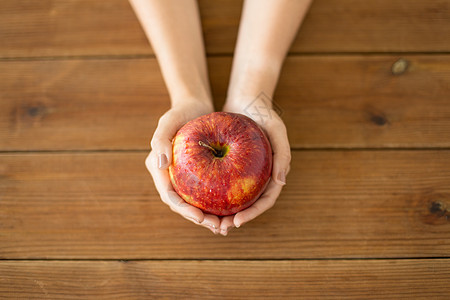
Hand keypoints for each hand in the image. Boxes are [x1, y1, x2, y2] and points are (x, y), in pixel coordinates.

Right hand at [145, 99, 221, 233]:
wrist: (194, 106)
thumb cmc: (180, 111)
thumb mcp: (168, 121)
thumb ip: (160, 141)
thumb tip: (160, 164)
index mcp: (159, 170)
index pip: (169, 196)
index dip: (184, 210)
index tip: (200, 217)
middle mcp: (170, 177)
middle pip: (183, 205)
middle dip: (199, 219)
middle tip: (218, 227)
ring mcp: (184, 178)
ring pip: (195, 203)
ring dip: (209, 217)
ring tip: (225, 227)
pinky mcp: (197, 175)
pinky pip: (206, 193)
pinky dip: (216, 203)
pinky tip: (231, 211)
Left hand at [219, 101, 290, 235]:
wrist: (247, 99)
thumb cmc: (265, 113)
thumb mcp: (277, 129)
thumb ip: (283, 154)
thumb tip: (282, 182)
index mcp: (273, 174)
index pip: (265, 201)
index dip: (252, 214)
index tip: (236, 222)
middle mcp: (259, 176)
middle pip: (248, 205)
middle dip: (235, 219)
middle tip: (218, 228)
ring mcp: (245, 172)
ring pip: (234, 198)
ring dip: (222, 211)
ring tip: (207, 221)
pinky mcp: (230, 165)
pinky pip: (221, 182)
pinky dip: (213, 193)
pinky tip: (198, 199)